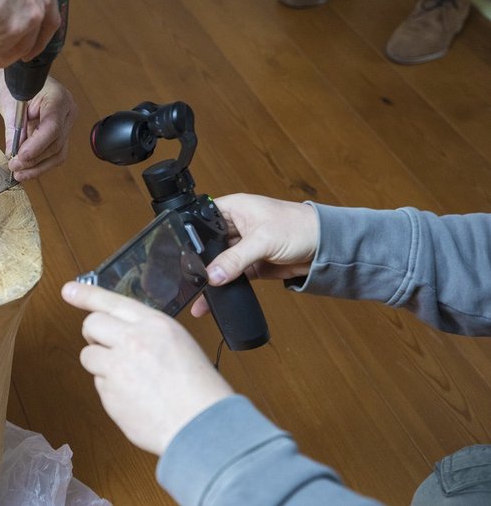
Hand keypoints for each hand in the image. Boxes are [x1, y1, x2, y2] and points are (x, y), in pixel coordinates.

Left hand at [0, 67, 74, 180]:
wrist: (21, 81)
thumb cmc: (17, 87)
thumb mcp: (10, 105)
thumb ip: (13, 130)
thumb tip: (12, 152)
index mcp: (58, 98)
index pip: (52, 127)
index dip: (37, 145)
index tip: (20, 156)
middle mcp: (68, 111)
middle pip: (56, 143)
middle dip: (34, 159)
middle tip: (14, 166)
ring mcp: (67, 123)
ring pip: (58, 152)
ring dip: (38, 167)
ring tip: (20, 173)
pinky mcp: (61, 133)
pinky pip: (55, 152)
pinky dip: (41, 163)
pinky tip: (28, 170)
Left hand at [62, 282, 233, 455]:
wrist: (202, 425)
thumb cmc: (198, 388)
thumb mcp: (178, 343)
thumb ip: (147, 333)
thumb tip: (121, 331)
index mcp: (154, 324)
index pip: (112, 301)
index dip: (86, 294)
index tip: (68, 290)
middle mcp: (132, 341)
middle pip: (91, 325)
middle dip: (93, 334)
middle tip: (105, 346)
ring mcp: (118, 368)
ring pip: (88, 356)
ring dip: (101, 364)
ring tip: (129, 377)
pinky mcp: (109, 394)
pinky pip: (99, 384)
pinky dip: (111, 390)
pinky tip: (135, 397)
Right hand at [191, 193, 318, 317]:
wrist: (326, 248)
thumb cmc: (300, 227)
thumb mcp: (262, 240)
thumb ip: (235, 259)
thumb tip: (212, 275)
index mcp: (234, 208)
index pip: (202, 219)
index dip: (191, 236)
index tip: (180, 256)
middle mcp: (235, 225)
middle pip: (209, 245)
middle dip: (200, 262)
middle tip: (189, 280)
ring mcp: (243, 245)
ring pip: (220, 263)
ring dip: (212, 277)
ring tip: (199, 295)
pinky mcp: (252, 263)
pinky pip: (233, 275)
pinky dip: (226, 286)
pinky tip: (216, 297)